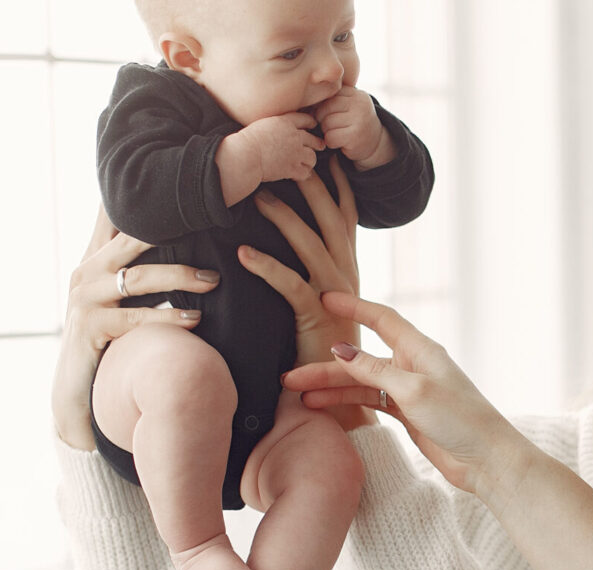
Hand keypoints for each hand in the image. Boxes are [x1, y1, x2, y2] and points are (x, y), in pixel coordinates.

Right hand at [54, 207, 219, 448]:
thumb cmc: (107, 338)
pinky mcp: (90, 327)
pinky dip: (168, 317)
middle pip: (134, 242)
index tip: (185, 193)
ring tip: (213, 280)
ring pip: (139, 278)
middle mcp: (86, 272)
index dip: (148, 207)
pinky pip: (136, 318)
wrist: (75, 389)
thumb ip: (141, 271)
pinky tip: (195, 319)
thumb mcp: (121, 298)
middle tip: (215, 232)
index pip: (121, 222)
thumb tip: (184, 247)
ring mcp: (85, 299)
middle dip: (175, 235)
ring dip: (180, 278)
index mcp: (96, 259)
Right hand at [218, 113, 323, 204]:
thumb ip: (273, 126)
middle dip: (317, 143)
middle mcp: (294, 137)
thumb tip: (274, 130)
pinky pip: (305, 173)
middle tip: (320, 146)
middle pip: (313, 140)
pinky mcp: (292, 168)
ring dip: (309, 161)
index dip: (311, 122)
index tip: (313, 125)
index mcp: (285, 122)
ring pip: (312, 157)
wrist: (245, 154)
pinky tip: (296, 175)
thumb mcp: (261, 124)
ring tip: (306, 164)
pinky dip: (302, 175)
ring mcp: (295, 153)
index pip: (304, 119)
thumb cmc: (245, 139)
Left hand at [234, 162, 370, 413]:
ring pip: (309, 243)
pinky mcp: (316, 315)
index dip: (337, 181)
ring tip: (254, 195)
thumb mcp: (327, 304)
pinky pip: (289, 284)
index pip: (346, 214)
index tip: (324, 150)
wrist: (344, 396)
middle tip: (286, 152)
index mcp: (350, 266)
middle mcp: (347, 274)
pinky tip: (242, 253)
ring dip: (281, 217)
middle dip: (309, 183)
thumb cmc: (327, 350)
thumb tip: (295, 247)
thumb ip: (315, 273)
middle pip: (330, 217)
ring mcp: (334, 293)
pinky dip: (266, 267)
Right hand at [282, 293, 532, 502]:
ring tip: (298, 397)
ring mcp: (410, 390)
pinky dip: (348, 404)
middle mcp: (413, 366)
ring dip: (332, 388)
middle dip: (326, 366)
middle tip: (291, 375)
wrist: (487, 461)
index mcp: (420, 350)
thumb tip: (341, 349)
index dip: (352, 307)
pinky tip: (323, 408)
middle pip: (361, 358)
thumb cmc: (461, 420)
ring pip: (361, 383)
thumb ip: (375, 370)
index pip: (381, 319)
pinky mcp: (409, 414)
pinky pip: (371, 403)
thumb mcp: (413, 390)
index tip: (323, 298)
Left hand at [313, 87, 393, 169]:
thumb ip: (331, 98)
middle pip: (325, 109)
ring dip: (328, 132)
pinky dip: (332, 142)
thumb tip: (301, 95)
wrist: (374, 143)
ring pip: (327, 124)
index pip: (327, 96)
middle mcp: (360, 103)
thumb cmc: (353, 122)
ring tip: (340, 133)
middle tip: (335, 126)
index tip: (331, 115)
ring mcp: (360, 119)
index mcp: (355, 93)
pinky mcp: (356, 136)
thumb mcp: (346, 105)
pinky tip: (341, 141)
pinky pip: (331, 138)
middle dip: (324, 120)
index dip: (323, 108)